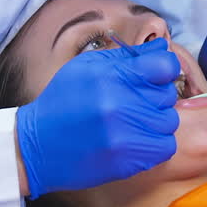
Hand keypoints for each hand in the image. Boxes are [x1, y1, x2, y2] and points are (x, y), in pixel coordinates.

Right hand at [16, 38, 180, 198]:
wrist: (37, 145)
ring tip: (132, 122)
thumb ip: (128, 56)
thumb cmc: (63, 101)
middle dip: (155, 96)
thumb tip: (162, 46)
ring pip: (168, 121)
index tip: (155, 76)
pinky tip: (135, 139)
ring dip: (155, 121)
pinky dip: (155, 143)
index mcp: (110, 75)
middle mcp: (119, 102)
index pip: (165, 65)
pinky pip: (165, 147)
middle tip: (134, 102)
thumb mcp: (88, 66)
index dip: (164, 69)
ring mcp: (124, 133)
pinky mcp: (127, 159)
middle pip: (167, 94)